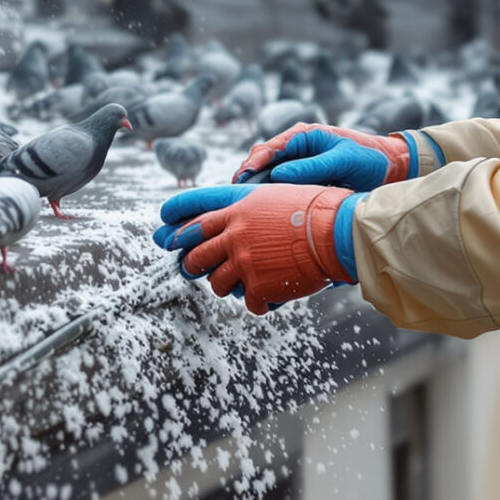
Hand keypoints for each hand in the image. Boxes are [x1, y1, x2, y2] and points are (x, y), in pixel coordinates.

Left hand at [152, 184, 356, 313]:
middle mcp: (234, 235)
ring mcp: (244, 262)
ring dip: (226, 285)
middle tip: (192, 268)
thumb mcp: (272, 196)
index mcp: (237, 210)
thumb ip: (247, 209)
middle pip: (196, 255)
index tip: (164, 231)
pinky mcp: (258, 286)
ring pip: (217, 283)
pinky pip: (248, 302)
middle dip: (190, 264)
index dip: (176, 225)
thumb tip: (233, 220)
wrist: (335, 232)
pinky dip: (259, 302)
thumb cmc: (312, 209)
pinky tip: (271, 296)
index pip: (195, 217)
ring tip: (242, 283)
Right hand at [234, 124, 407, 189]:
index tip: (242, 178)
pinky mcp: (305, 178)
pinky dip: (271, 193)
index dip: (253, 163)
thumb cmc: (369, 159)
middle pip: (264, 160)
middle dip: (248, 175)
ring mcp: (301, 163)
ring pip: (270, 173)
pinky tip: (263, 207)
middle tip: (235, 194)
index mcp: (305, 135)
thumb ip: (312, 167)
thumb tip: (279, 176)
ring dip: (257, 186)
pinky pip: (282, 184)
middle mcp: (299, 147)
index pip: (270, 147)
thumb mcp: (342, 161)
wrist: (391, 167)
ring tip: (243, 202)